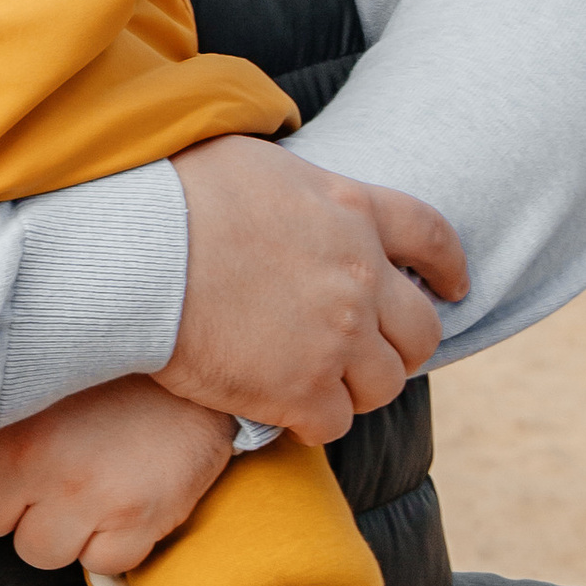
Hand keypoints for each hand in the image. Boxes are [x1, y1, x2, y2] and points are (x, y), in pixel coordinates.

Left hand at [0, 378, 235, 577]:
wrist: (199, 348)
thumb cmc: (112, 360)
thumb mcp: (38, 366)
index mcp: (5, 419)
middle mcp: (38, 460)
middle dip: (6, 505)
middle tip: (44, 473)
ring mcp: (88, 496)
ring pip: (37, 552)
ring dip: (57, 530)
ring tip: (86, 486)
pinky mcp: (139, 521)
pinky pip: (101, 566)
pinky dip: (111, 546)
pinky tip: (123, 504)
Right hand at [160, 135, 466, 440]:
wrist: (134, 249)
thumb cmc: (171, 193)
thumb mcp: (254, 160)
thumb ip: (297, 185)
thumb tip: (291, 194)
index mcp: (352, 211)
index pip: (431, 237)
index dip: (448, 267)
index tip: (452, 286)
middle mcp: (361, 277)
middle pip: (420, 331)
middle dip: (399, 347)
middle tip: (366, 355)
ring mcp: (336, 337)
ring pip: (383, 386)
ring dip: (355, 388)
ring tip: (316, 386)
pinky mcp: (298, 390)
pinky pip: (333, 424)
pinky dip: (313, 422)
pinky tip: (282, 411)